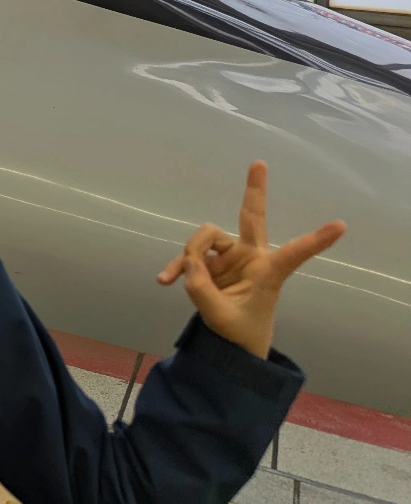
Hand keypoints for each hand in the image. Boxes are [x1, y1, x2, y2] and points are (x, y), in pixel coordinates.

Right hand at [157, 161, 345, 358]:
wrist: (230, 344)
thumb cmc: (240, 331)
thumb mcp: (220, 317)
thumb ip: (201, 288)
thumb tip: (190, 261)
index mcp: (268, 274)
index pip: (293, 254)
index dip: (316, 240)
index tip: (341, 226)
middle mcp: (251, 258)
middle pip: (252, 217)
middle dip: (254, 191)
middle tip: (258, 163)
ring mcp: (229, 257)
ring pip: (205, 238)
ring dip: (189, 255)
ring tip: (174, 280)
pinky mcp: (210, 262)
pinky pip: (189, 256)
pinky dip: (177, 267)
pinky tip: (164, 280)